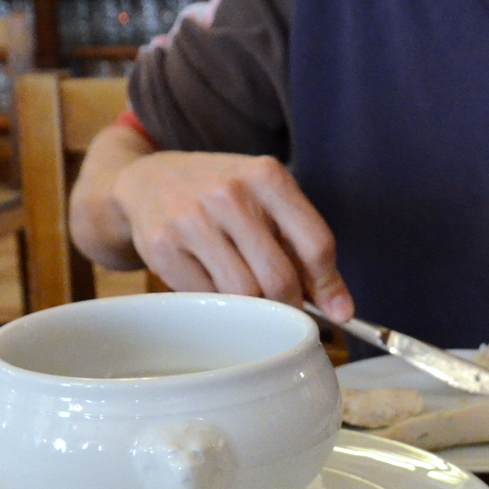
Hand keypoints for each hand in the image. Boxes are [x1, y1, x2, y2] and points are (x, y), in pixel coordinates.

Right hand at [110, 150, 353, 319]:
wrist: (147, 181)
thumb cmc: (221, 198)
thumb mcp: (266, 202)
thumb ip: (304, 248)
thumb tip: (340, 310)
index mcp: (266, 176)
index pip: (316, 243)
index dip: (329, 285)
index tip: (337, 312)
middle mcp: (229, 192)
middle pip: (279, 278)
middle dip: (288, 304)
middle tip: (283, 308)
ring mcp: (192, 219)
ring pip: (243, 294)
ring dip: (251, 306)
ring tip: (246, 294)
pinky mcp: (163, 247)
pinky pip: (207, 298)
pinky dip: (218, 303)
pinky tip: (213, 285)